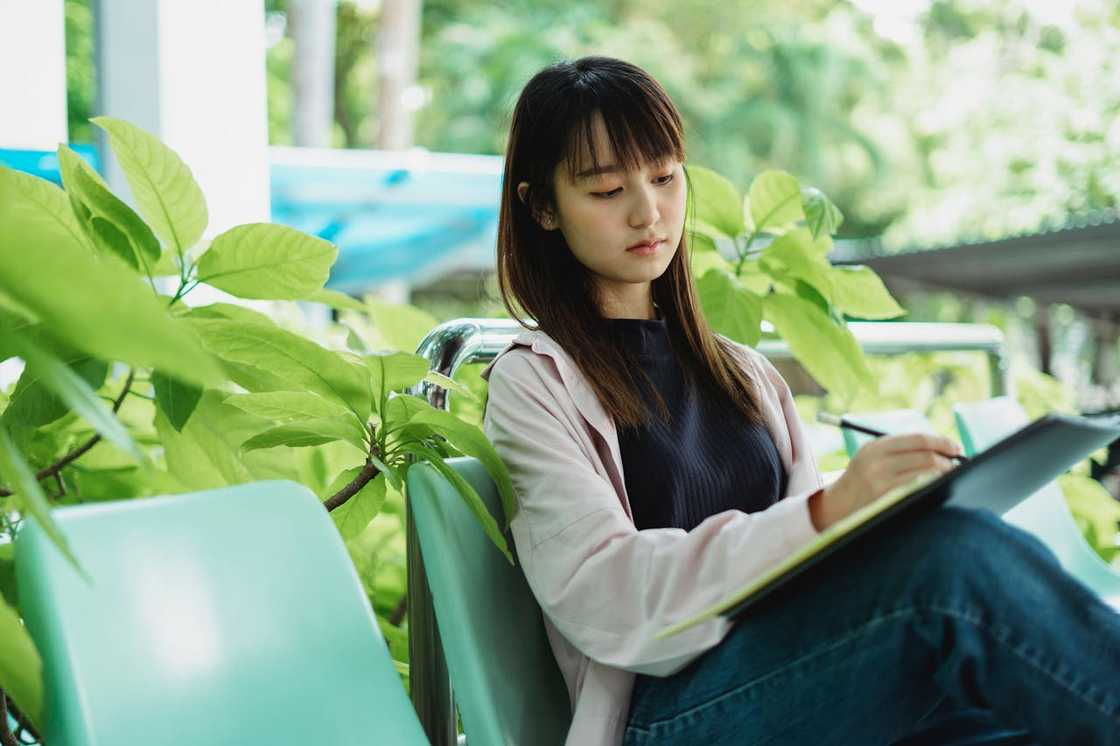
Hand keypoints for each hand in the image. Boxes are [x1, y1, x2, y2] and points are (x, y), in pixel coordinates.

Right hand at [809, 433, 962, 530]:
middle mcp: (877, 461)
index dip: (941, 442)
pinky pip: (918, 489)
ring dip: (942, 474)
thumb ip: (900, 449)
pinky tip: (936, 487)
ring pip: (925, 474)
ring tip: (948, 476)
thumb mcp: (873, 456)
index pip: (917, 439)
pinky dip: (932, 486)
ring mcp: (881, 481)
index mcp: (876, 446)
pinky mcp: (885, 498)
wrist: (838, 504)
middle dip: (946, 461)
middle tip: (955, 465)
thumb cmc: (864, 478)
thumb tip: (941, 447)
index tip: (956, 447)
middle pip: (925, 456)